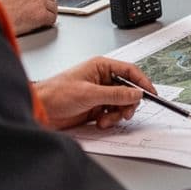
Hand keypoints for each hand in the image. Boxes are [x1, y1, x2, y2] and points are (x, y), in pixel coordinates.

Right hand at [0, 0, 56, 34]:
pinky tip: (41, 26)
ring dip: (49, 15)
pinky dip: (48, 23)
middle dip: (47, 7)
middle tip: (43, 15)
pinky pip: (52, 19)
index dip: (40, 1)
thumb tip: (17, 2)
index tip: (37, 7)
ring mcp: (39, 2)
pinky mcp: (41, 14)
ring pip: (53, 9)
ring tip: (42, 22)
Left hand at [35, 57, 155, 130]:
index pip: (130, 71)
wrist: (39, 109)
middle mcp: (101, 79)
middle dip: (128, 104)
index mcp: (101, 67)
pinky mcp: (94, 107)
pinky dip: (109, 120)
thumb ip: (116, 94)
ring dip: (116, 114)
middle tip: (125, 113)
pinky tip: (99, 122)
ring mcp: (99, 94)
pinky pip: (111, 113)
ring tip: (105, 119)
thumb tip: (136, 94)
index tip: (151, 94)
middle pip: (128, 90)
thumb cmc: (55, 93)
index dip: (142, 82)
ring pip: (121, 104)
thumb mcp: (89, 93)